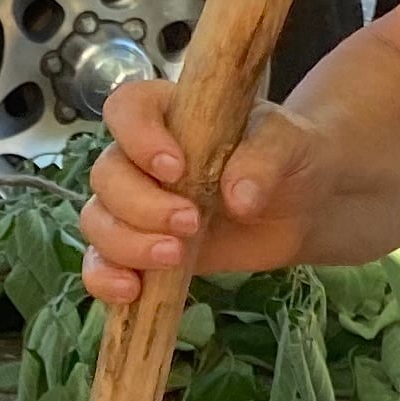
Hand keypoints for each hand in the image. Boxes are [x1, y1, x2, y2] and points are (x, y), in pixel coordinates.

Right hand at [78, 78, 318, 303]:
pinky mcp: (140, 250)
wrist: (302, 206)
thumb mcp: (287, 144)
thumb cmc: (288, 157)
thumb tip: (237, 198)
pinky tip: (131, 291)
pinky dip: (104, 278)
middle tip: (191, 223)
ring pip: (97, 221)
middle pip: (107, 175)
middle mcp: (140, 157)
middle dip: (141, 205)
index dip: (138, 137)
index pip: (127, 109)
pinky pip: (100, 264)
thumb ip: (263, 160)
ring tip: (175, 257)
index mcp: (169, 114)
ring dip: (127, 243)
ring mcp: (135, 206)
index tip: (175, 168)